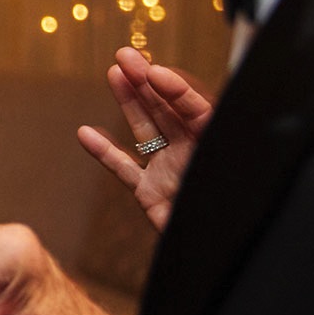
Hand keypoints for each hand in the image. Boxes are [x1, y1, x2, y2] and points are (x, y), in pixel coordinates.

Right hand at [77, 46, 213, 231]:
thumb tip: (196, 114)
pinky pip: (124, 168)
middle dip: (144, 81)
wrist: (216, 259)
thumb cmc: (228, 221)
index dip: (175, 89)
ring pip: (145, 129)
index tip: (153, 71)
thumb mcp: (224, 175)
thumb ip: (211, 144)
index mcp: (215, 148)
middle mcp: (191, 154)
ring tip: (113, 73)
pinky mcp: (149, 193)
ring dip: (128, 101)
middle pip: (166, 110)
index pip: (196, 110)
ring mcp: (169, 172)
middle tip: (125, 55)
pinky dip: (104, 151)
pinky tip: (85, 133)